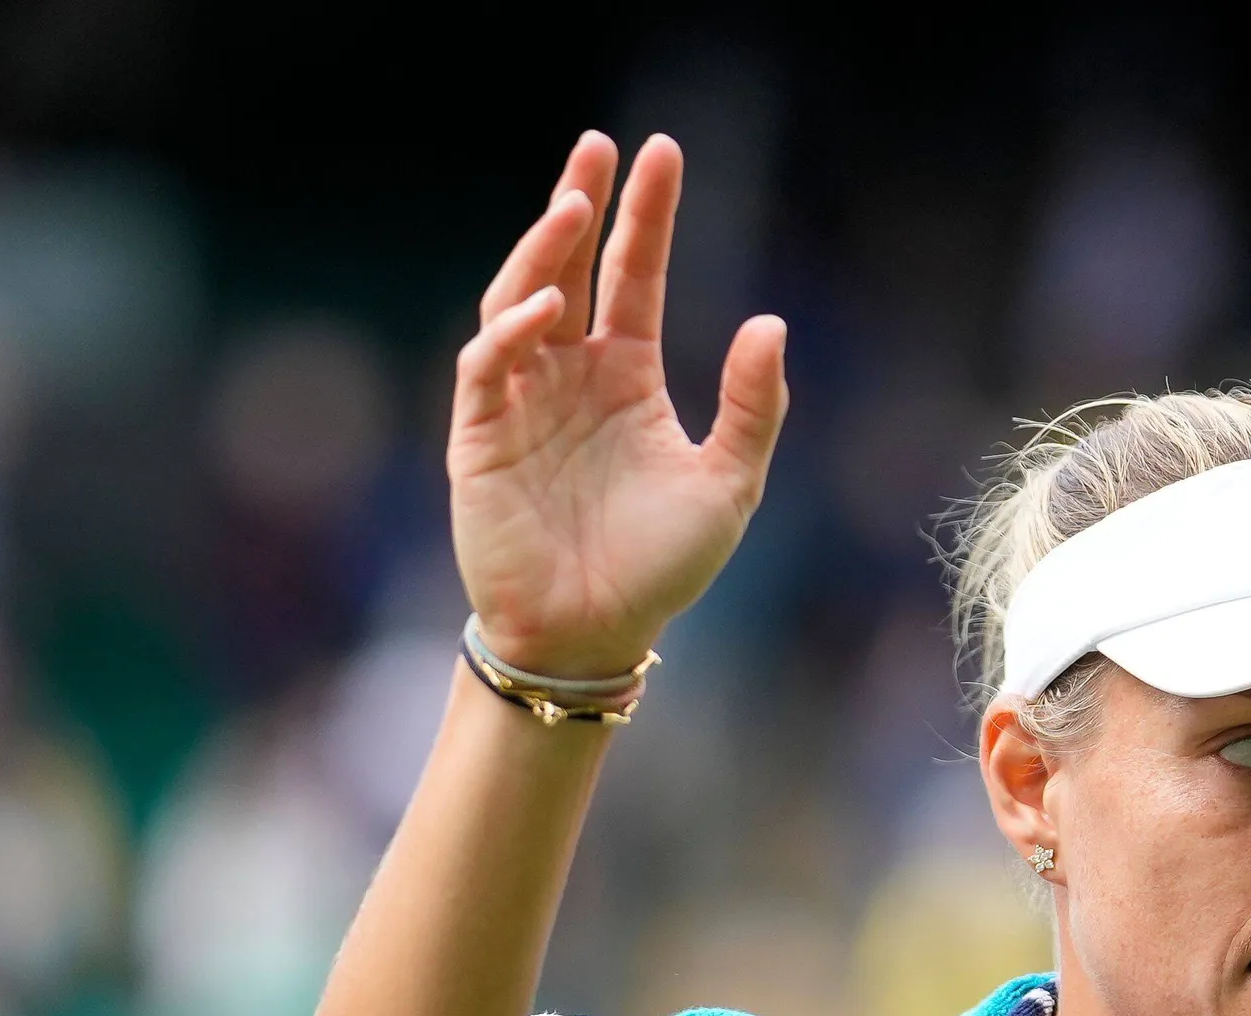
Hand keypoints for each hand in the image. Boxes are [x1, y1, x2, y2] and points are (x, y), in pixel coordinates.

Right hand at [451, 132, 788, 680]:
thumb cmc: (658, 568)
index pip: (632, 274)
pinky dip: (512, 331)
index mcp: (626, 377)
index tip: (662, 154)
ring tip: (573, 205)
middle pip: (567, 266)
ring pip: (520, 300)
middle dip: (579, 203)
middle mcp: (570, 375)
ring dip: (541, 251)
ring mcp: (521, 400)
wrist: (594, 635)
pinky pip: (488, 366)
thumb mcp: (728, 484)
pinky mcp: (480, 436)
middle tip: (597, 146)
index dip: (646, 216)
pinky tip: (546, 309)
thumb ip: (751, 407)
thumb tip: (769, 323)